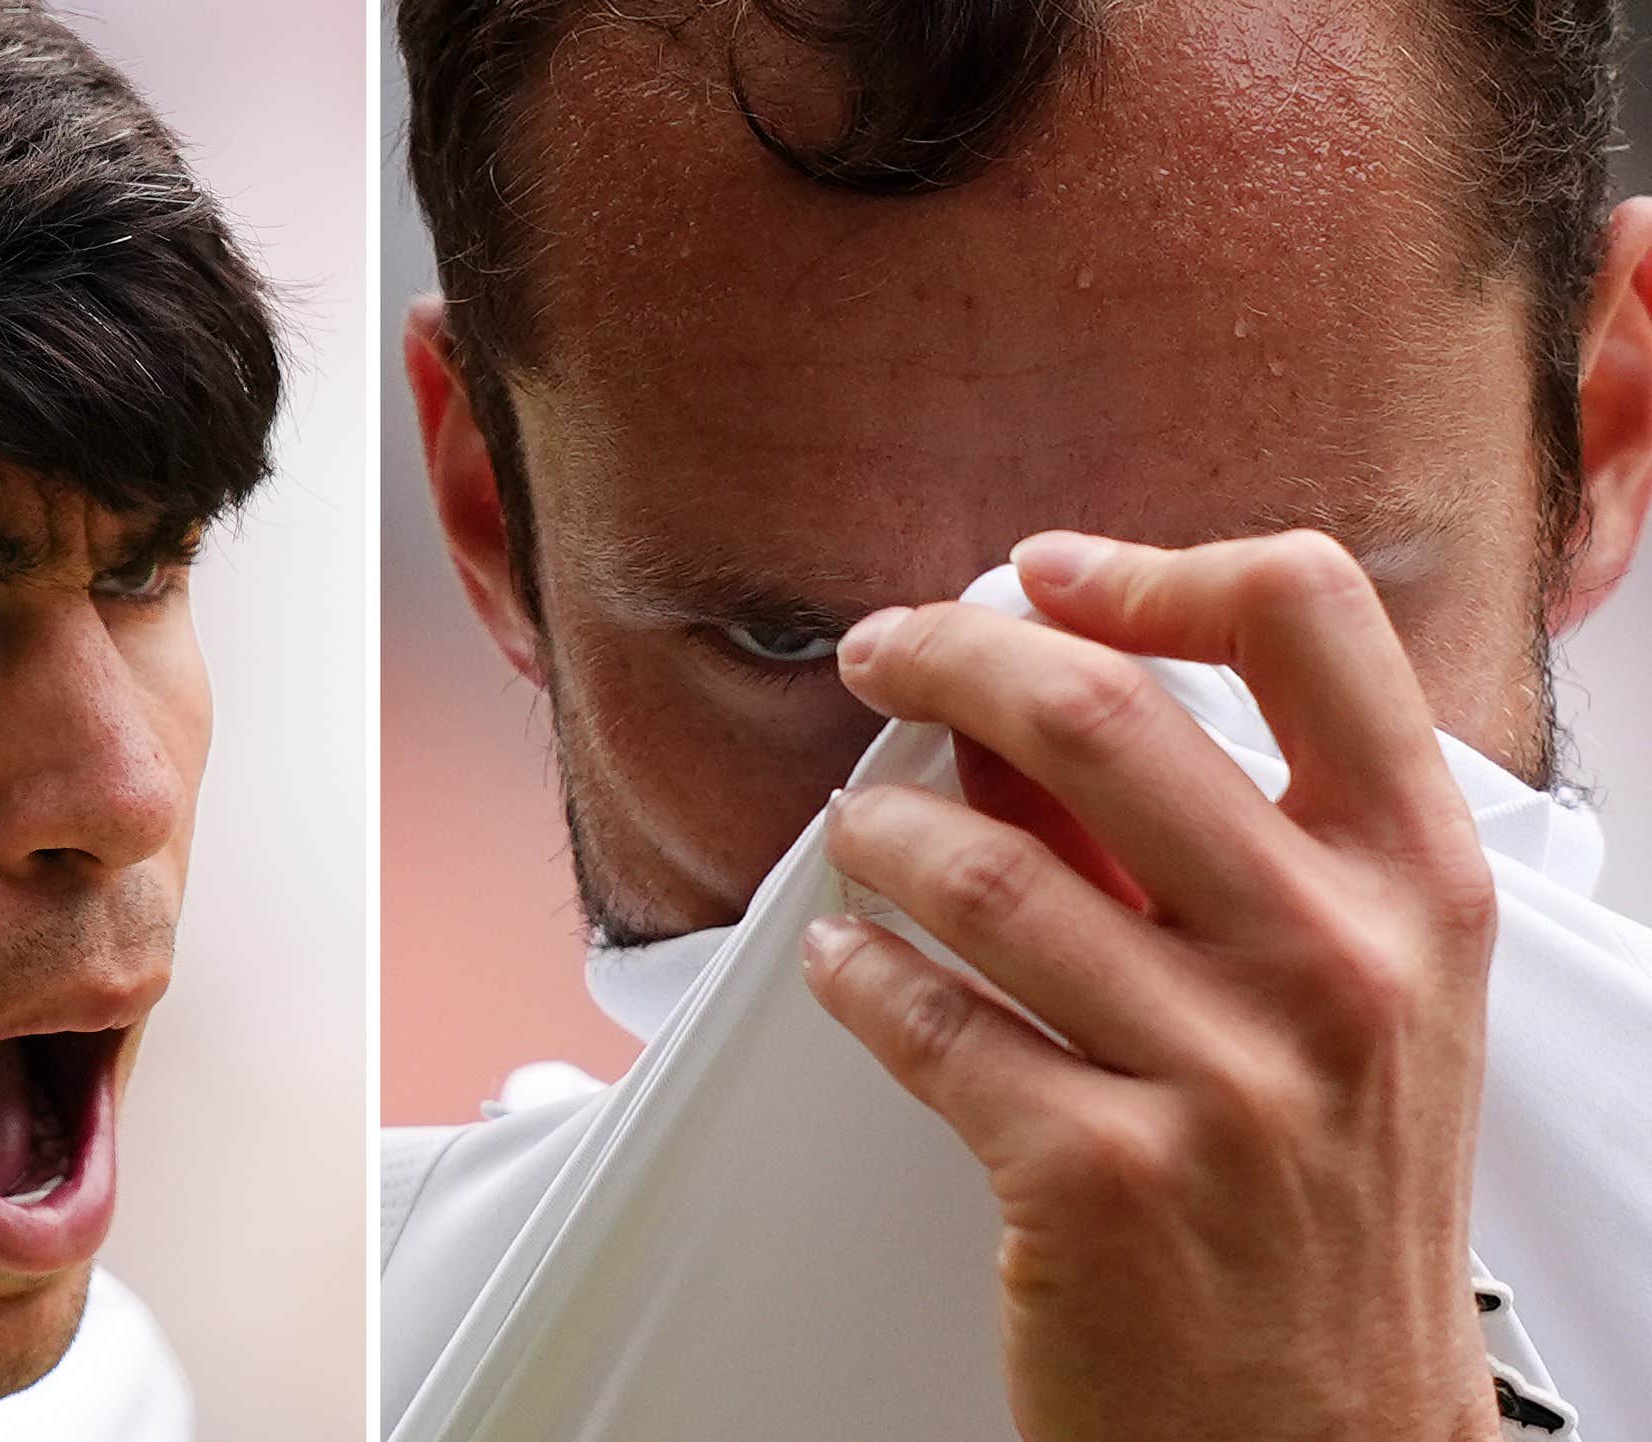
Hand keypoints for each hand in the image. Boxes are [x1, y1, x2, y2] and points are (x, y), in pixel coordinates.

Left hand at [804, 530, 1503, 1441]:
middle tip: (881, 655)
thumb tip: (1025, 704)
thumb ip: (1211, 840)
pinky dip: (855, 972)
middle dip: (944, 656)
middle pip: (1094, 710)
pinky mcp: (1096, 1175)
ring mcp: (1220, 1075)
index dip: (1150, 569)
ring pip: (976, 864)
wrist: (1327, 1436)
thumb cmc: (1328, 1203)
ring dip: (875, 829)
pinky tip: (846, 959)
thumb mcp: (1342, 994)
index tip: (1046, 578)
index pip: (1308, 619)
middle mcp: (1334, 962)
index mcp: (1416, 883)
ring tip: (855, 833)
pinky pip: (918, 1018)